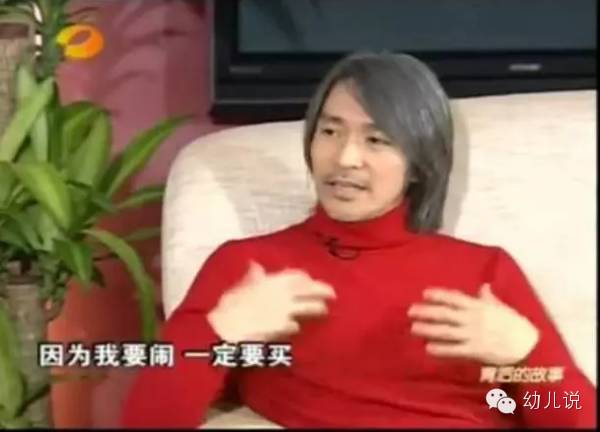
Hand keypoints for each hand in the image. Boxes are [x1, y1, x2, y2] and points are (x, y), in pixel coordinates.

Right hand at [207, 261, 335, 342]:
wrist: (224, 330)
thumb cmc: (228, 306)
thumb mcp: (240, 287)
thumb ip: (252, 277)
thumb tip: (255, 264)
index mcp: (272, 280)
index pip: (297, 275)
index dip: (306, 278)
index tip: (310, 280)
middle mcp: (284, 293)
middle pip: (310, 290)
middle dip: (322, 291)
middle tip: (332, 295)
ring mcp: (286, 311)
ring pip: (311, 307)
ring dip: (318, 309)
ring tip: (323, 311)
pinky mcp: (285, 328)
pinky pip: (297, 326)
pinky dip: (298, 326)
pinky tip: (299, 328)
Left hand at [407, 283, 538, 365]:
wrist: (530, 348)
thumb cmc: (517, 326)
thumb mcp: (503, 307)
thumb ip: (490, 298)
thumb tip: (483, 285)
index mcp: (480, 306)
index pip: (455, 298)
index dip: (439, 295)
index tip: (424, 293)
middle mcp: (473, 319)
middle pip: (445, 314)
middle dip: (427, 312)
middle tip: (410, 311)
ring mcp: (473, 335)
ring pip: (446, 331)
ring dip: (428, 329)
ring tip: (413, 328)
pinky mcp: (475, 351)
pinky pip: (455, 350)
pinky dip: (441, 349)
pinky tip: (428, 349)